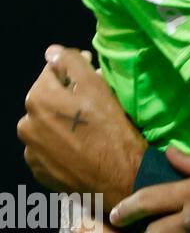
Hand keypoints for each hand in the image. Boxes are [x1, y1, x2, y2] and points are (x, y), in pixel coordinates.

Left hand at [17, 45, 145, 207]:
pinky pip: (48, 150)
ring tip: (88, 132)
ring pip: (47, 126)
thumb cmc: (113, 132)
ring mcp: (31, 151)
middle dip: (66, 100)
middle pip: (47, 101)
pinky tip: (82, 150)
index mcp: (38, 100)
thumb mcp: (97, 89)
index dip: (74, 73)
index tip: (94, 81)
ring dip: (63, 124)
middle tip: (94, 109)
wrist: (121, 180)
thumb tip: (52, 51)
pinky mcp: (40, 171)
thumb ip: (72, 64)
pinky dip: (61, 146)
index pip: (52, 72)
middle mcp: (26, 125)